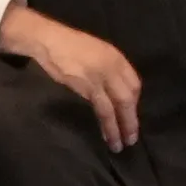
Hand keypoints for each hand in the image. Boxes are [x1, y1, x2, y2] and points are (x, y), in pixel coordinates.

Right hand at [0, 0, 143, 151]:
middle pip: (129, 97)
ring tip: (120, 144)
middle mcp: (114, 67)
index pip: (135, 83)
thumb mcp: (96, 52)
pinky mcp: (89, 87)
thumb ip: (108, 68)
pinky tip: (107, 134)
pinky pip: (103, 110)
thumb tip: (114, 89)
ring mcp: (102, 77)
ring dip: (121, 127)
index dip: (135, 102)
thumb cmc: (69, 46)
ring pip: (119, 106)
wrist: (49, 40)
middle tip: (132, 138)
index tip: (129, 114)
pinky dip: (107, 124)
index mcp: (117, 57)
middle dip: (132, 120)